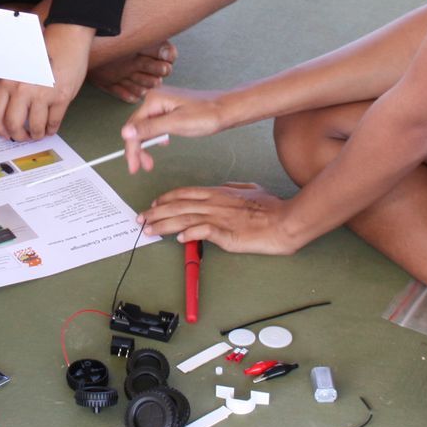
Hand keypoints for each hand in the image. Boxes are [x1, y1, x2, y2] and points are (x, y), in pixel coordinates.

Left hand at [0, 23, 91, 140]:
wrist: (67, 40)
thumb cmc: (44, 51)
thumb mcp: (19, 67)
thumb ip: (13, 87)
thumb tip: (11, 111)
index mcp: (9, 81)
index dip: (0, 128)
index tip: (4, 133)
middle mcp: (23, 89)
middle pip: (13, 124)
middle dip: (18, 135)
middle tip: (22, 137)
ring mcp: (42, 94)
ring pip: (35, 127)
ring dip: (36, 134)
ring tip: (38, 134)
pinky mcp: (61, 98)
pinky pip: (54, 122)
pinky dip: (51, 129)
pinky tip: (50, 129)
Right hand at [122, 86, 227, 172]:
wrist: (227, 109)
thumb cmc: (207, 115)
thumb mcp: (176, 124)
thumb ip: (150, 129)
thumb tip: (125, 132)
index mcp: (154, 99)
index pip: (133, 128)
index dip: (132, 149)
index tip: (134, 166)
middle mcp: (155, 99)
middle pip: (137, 128)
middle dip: (138, 149)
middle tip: (141, 167)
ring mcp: (163, 103)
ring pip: (146, 128)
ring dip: (146, 145)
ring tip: (150, 162)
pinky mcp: (170, 109)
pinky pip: (156, 125)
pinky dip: (156, 138)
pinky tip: (162, 145)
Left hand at [137, 182, 306, 254]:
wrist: (285, 220)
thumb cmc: (271, 208)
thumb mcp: (251, 189)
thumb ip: (234, 188)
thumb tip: (224, 188)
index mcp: (219, 192)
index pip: (185, 193)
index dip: (166, 198)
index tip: (154, 204)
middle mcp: (215, 202)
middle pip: (178, 206)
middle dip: (156, 212)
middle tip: (141, 218)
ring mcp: (220, 217)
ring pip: (185, 218)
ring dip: (164, 224)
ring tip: (150, 230)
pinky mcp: (227, 233)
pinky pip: (203, 231)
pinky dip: (189, 234)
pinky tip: (179, 238)